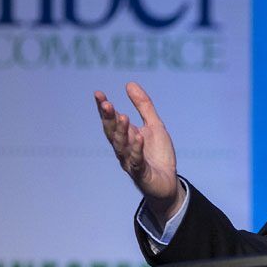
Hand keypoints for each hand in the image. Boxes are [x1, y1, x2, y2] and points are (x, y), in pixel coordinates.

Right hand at [95, 82, 183, 226]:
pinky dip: (137, 150)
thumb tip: (129, 83)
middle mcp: (124, 149)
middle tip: (106, 103)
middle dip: (108, 118)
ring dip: (121, 132)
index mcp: (126, 136)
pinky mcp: (141, 174)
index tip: (98, 93)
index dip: (104, 108)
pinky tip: (139, 137)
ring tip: (123, 116)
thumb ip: (143, 106)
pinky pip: (137, 161)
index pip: (111, 120)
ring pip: (121, 147)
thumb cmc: (158, 155)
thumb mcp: (155, 125)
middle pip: (112, 132)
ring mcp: (130, 162)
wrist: (168, 183)